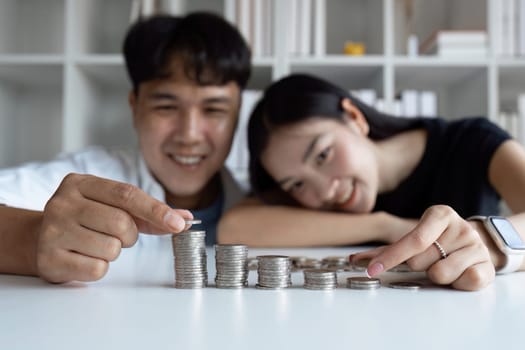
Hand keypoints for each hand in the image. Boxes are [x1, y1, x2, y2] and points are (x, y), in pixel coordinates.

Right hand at [36, 174, 192, 282]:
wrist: (39, 239)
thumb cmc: (85, 220)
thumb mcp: (112, 206)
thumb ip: (149, 212)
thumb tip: (185, 218)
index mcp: (80, 183)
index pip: (127, 194)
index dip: (156, 210)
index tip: (179, 224)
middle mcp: (62, 203)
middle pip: (122, 223)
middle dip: (130, 235)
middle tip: (117, 235)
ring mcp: (53, 231)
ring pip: (111, 249)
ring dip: (113, 251)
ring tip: (95, 244)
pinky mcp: (50, 259)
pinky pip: (97, 269)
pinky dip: (98, 267)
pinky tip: (83, 257)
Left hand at [350, 205, 494, 290]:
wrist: (479, 244)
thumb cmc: (440, 240)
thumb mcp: (417, 235)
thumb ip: (388, 248)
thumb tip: (354, 259)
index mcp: (440, 214)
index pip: (412, 240)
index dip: (390, 257)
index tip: (371, 270)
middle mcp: (460, 227)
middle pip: (421, 261)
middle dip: (418, 266)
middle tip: (430, 258)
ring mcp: (476, 246)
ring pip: (439, 274)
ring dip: (436, 276)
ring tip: (446, 264)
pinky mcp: (487, 266)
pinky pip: (464, 282)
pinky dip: (456, 283)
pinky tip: (459, 273)